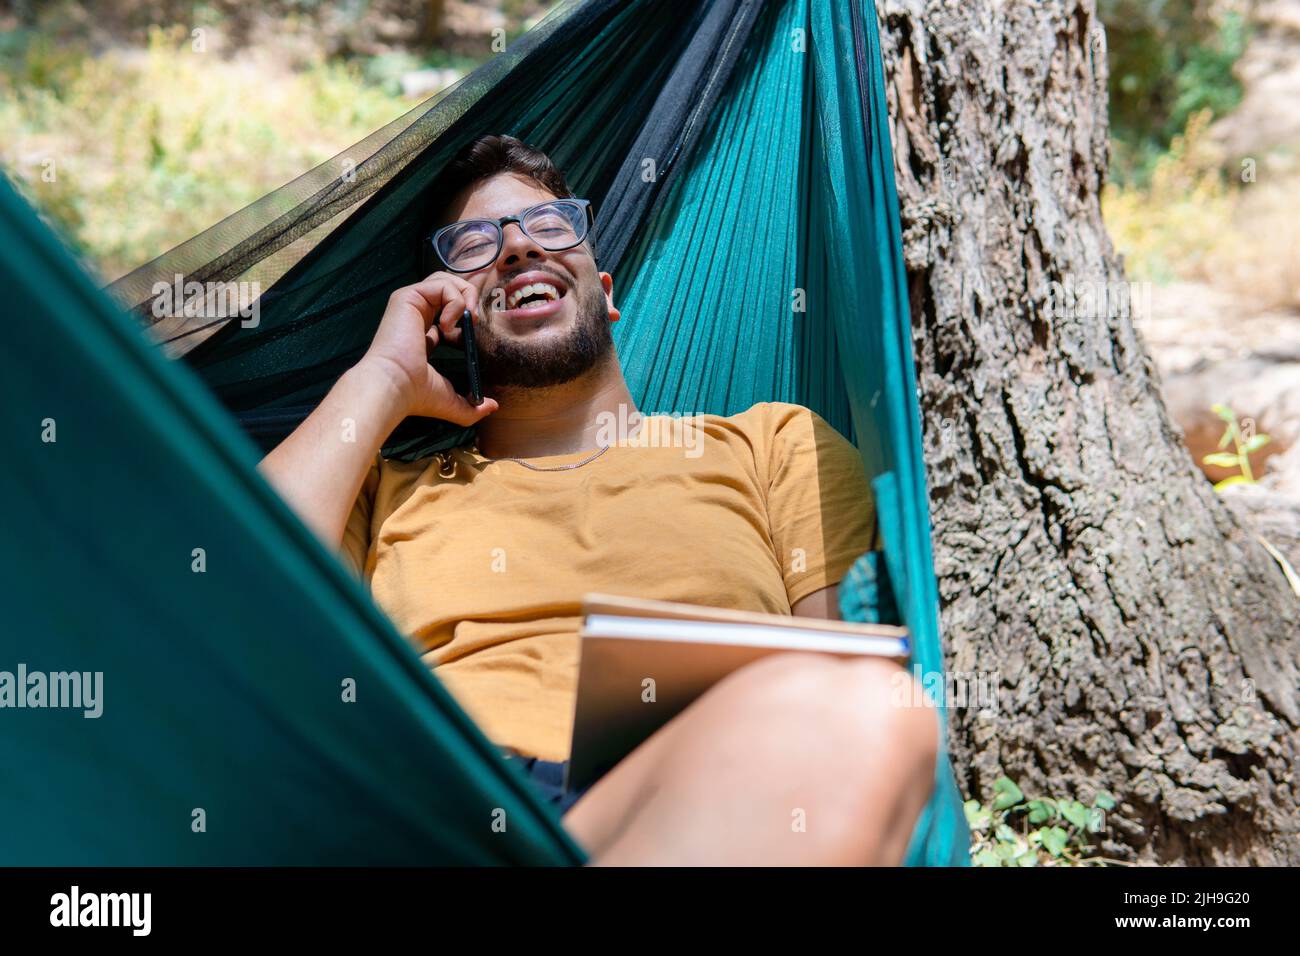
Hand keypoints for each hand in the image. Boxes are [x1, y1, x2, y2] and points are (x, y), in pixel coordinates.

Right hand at [358, 271, 498, 425]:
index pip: (450, 310)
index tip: (471, 335)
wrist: (395, 387)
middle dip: (470, 298)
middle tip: (476, 321)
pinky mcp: (407, 296)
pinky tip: (448, 325)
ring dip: (466, 295)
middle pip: (449, 287)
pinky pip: (442, 284)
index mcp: (424, 334)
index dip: (468, 317)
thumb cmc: (416, 395)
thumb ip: (473, 406)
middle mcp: (416, 315)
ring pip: (446, 279)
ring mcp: (410, 304)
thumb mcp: (452, 401)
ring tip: (468, 319)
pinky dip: (455, 301)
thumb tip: (493, 406)